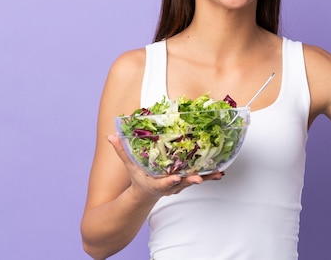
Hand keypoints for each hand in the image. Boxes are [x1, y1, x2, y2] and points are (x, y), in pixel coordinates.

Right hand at [107, 134, 222, 199]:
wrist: (145, 195)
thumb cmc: (138, 178)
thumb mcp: (129, 166)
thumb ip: (121, 151)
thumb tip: (110, 136)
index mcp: (155, 183)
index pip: (162, 183)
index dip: (169, 182)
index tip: (175, 179)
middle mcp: (169, 186)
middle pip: (181, 184)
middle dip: (190, 181)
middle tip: (199, 179)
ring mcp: (178, 185)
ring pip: (193, 181)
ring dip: (205, 178)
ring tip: (217, 174)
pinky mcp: (185, 182)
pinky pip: (198, 178)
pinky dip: (209, 176)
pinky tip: (220, 172)